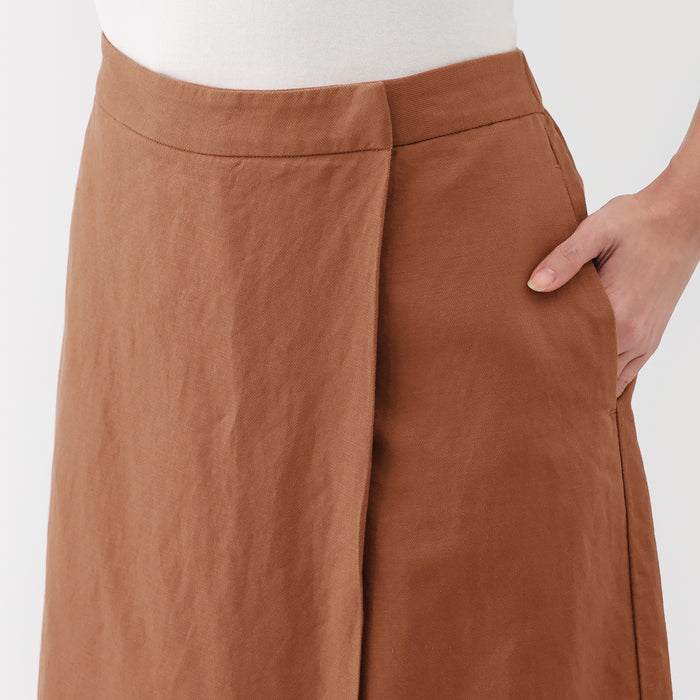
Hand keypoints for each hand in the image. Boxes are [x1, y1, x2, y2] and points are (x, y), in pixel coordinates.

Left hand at [526, 154, 699, 398]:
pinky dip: (607, 378)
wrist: (683, 216)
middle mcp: (633, 333)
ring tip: (551, 388)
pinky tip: (585, 382)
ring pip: (610, 377)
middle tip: (529, 383)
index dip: (547, 364)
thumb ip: (564, 259)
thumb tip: (533, 284)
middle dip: (561, 377)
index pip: (574, 354)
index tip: (522, 370)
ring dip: (584, 381)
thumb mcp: (597, 230)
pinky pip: (629, 371)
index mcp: (617, 312)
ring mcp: (645, 338)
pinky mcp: (651, 335)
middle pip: (590, 372)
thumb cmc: (638, 221)